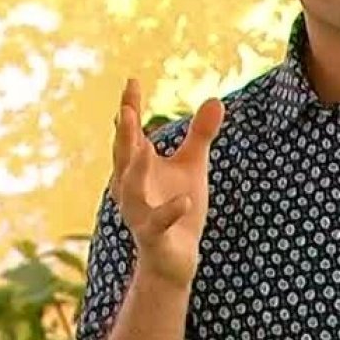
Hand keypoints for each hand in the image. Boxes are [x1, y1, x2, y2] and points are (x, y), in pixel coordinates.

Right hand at [110, 78, 224, 289]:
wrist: (175, 259)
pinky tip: (186, 199)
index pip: (131, 134)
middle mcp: (132, 188)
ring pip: (130, 190)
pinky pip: (157, 224)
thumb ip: (200, 134)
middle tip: (125, 109)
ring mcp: (139, 213)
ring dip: (134, 170)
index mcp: (139, 167)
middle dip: (123, 134)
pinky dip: (169, 212)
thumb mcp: (192, 166)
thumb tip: (215, 98)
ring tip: (144, 147)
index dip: (130, 108)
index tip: (132, 81)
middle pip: (123, 157)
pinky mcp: (153, 237)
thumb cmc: (179, 209)